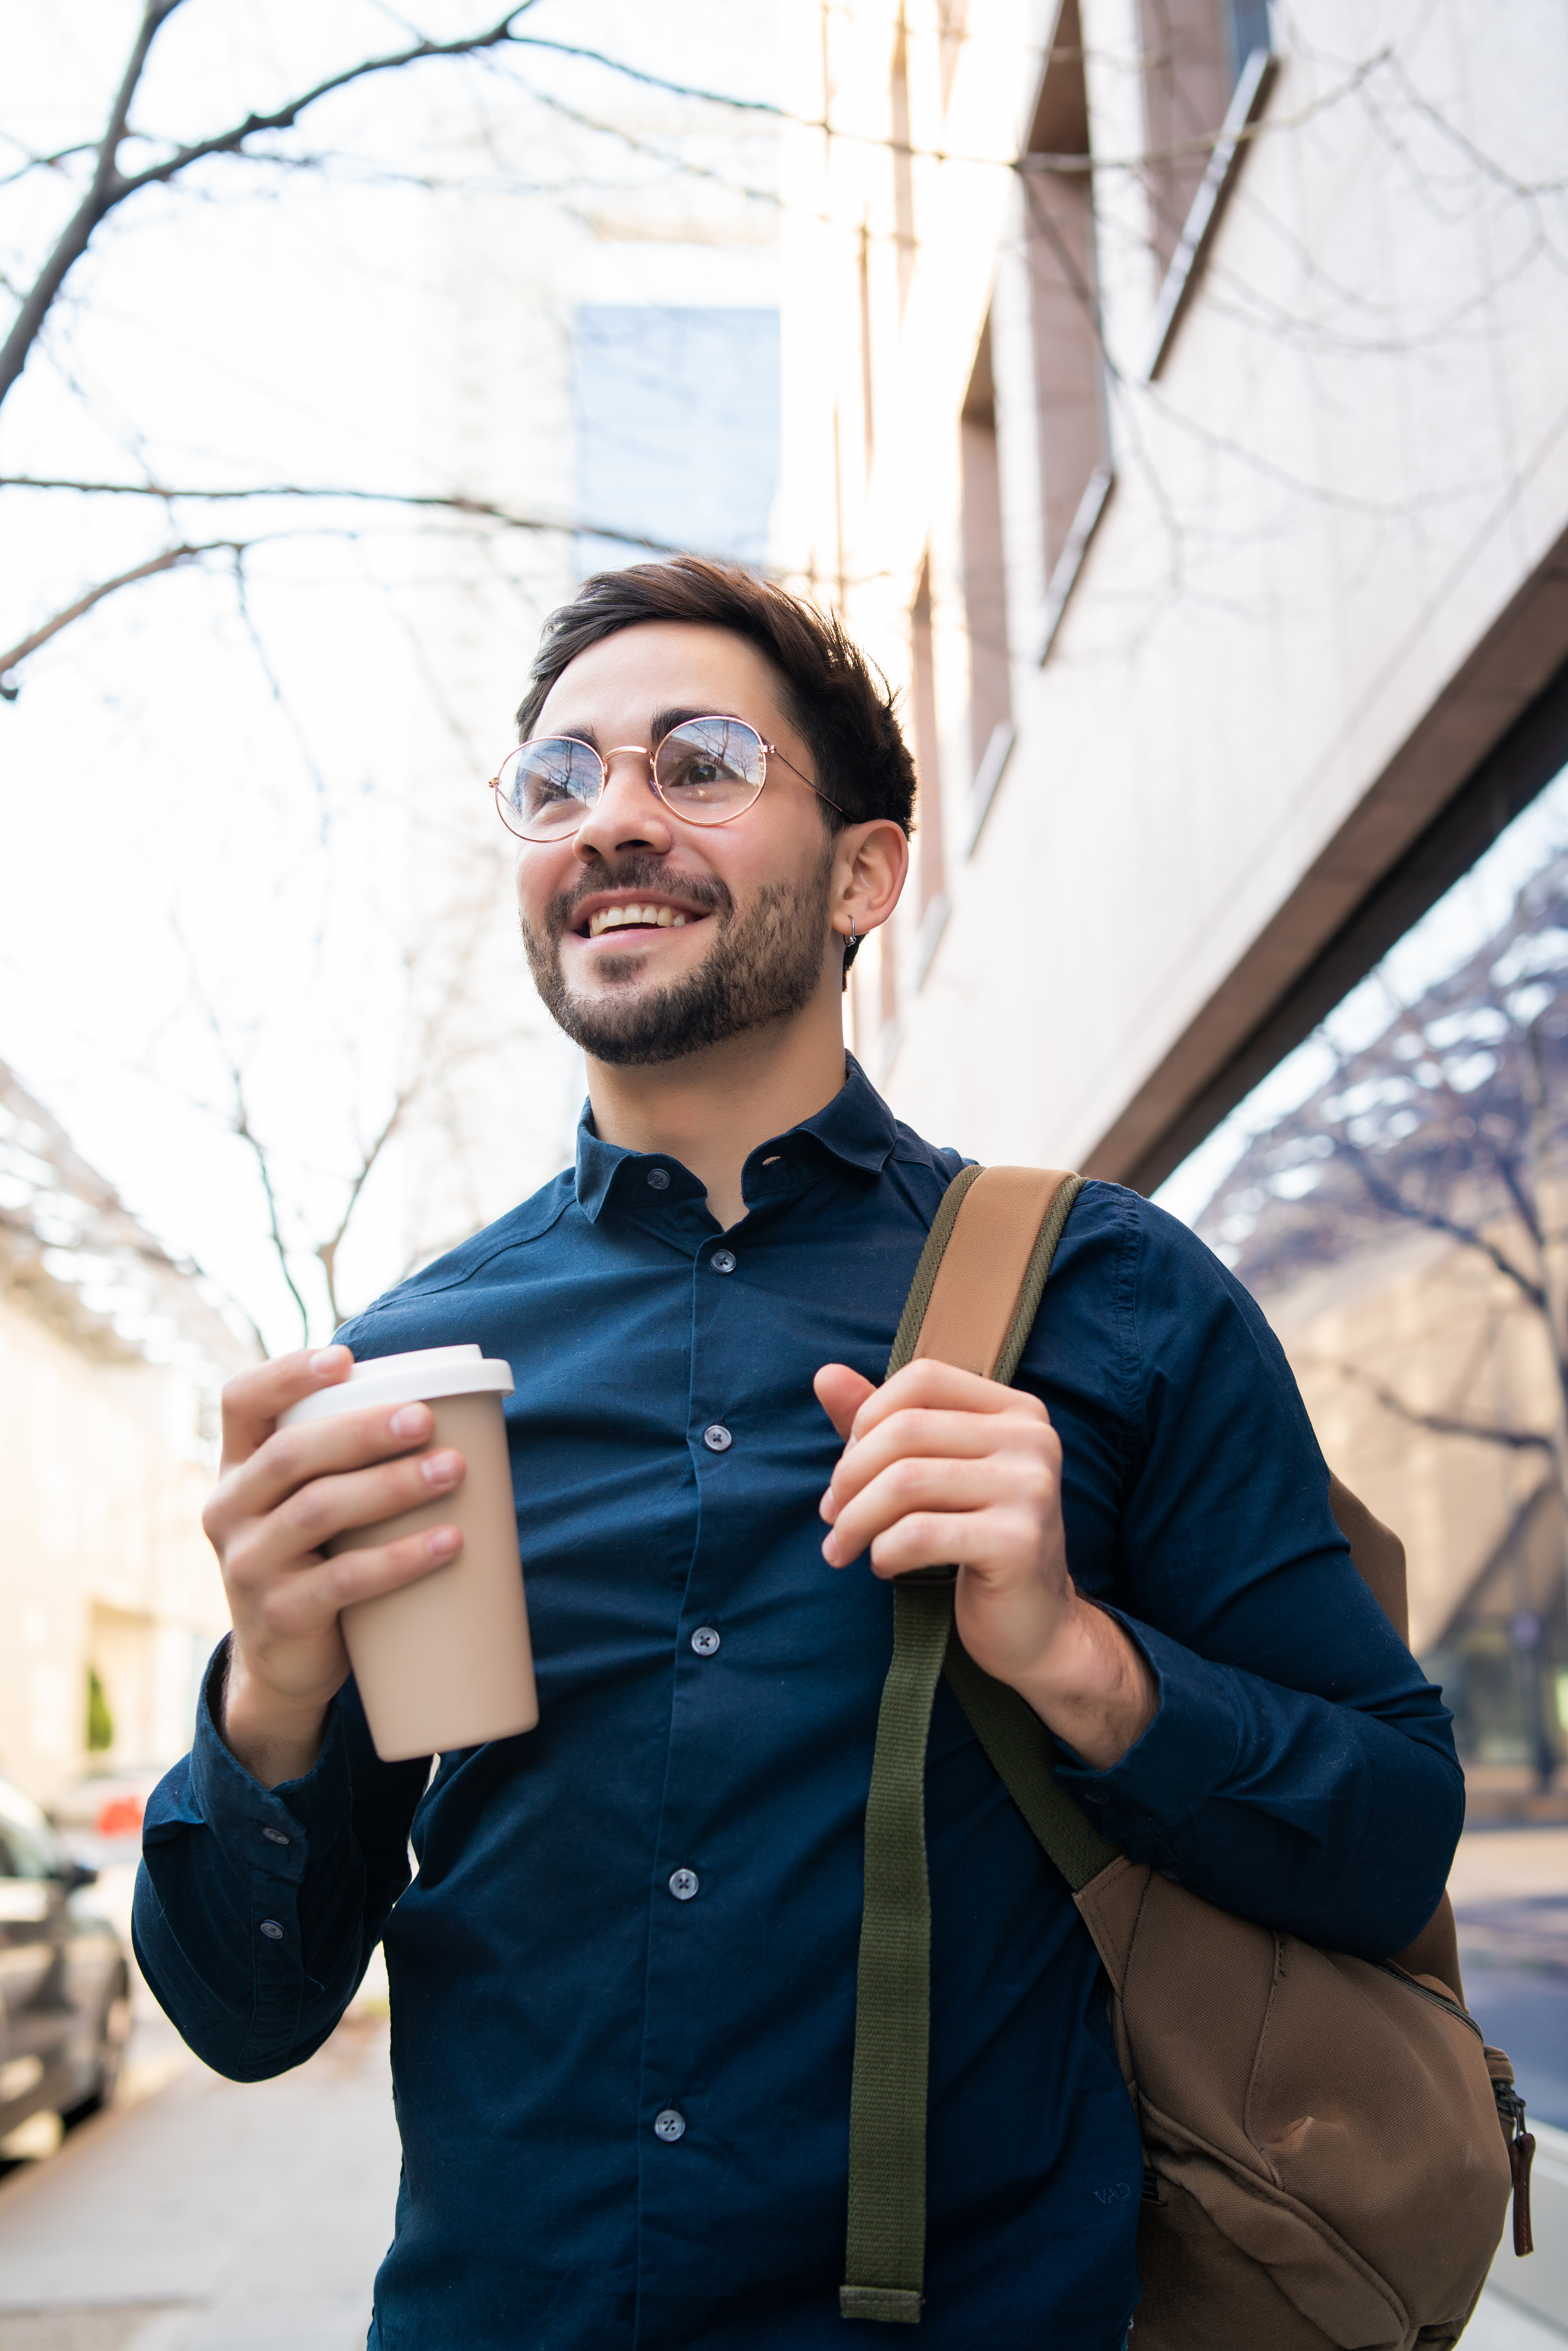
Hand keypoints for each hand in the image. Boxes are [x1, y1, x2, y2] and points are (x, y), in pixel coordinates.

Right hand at [202, 1346, 466, 1786]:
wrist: (283, 1664)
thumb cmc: (314, 1559)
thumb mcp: (306, 1504)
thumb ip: (338, 1461)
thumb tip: (443, 1401)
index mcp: (236, 1469)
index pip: (241, 1401)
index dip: (286, 1374)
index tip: (345, 1358)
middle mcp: (229, 1510)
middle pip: (291, 1452)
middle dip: (363, 1430)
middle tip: (425, 1419)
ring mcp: (247, 1565)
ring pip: (319, 1509)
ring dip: (392, 1486)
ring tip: (453, 1470)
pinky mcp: (280, 1615)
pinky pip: (344, 1579)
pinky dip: (402, 1557)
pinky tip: (449, 1541)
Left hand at [814, 1359, 1153, 1769]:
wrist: (1034, 1626)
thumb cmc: (973, 1541)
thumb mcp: (930, 1473)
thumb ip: (882, 1423)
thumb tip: (824, 1374)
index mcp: (1016, 1411)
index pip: (923, 1378)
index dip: (868, 1417)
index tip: (848, 1467)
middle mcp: (1032, 1440)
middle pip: (906, 1430)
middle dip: (849, 1476)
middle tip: (832, 1516)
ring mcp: (1032, 1489)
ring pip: (906, 1482)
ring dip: (855, 1520)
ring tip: (841, 1547)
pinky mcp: (1019, 1542)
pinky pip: (919, 1534)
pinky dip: (883, 1551)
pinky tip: (883, 1566)